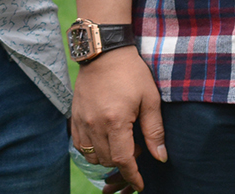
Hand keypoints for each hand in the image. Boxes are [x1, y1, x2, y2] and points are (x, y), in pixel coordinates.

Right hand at [72, 48, 166, 191]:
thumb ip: (154, 130)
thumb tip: (161, 157)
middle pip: (108, 160)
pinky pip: (80, 146)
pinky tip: (105, 138)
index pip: (123, 160)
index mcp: (116, 121)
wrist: (104, 53)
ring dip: (108, 156)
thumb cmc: (131, 73)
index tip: (141, 184)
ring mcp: (81, 122)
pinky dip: (92, 149)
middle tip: (137, 146)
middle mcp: (95, 125)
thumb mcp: (150, 99)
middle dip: (124, 162)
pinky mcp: (74, 118)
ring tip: (122, 140)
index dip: (133, 175)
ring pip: (93, 156)